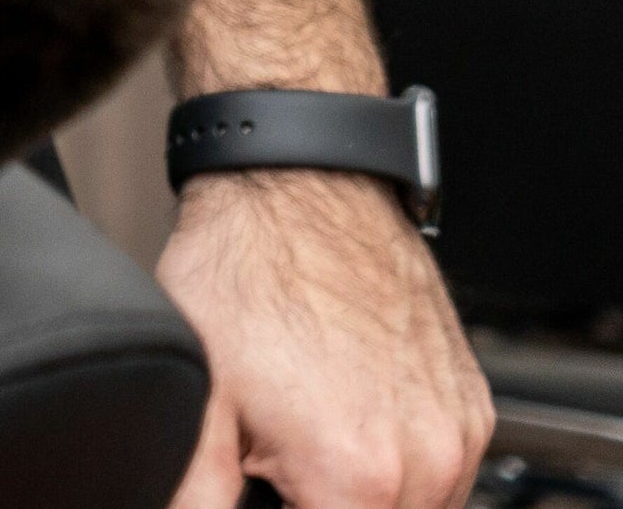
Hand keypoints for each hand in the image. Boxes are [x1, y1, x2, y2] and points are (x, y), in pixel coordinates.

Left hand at [159, 171, 489, 508]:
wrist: (302, 191)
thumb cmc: (246, 276)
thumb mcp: (197, 395)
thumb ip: (197, 490)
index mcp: (358, 479)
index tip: (262, 484)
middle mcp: (427, 464)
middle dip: (319, 501)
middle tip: (274, 451)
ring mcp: (458, 434)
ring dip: (361, 494)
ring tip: (304, 430)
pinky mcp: (472, 407)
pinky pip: (441, 472)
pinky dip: (397, 464)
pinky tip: (344, 411)